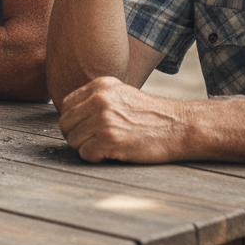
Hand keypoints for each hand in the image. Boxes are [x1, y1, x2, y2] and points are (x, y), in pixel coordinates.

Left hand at [58, 76, 188, 163]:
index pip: (66, 104)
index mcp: (100, 85)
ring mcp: (104, 119)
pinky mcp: (110, 139)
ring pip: (73, 140)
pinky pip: (85, 154)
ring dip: (85, 148)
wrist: (179, 127)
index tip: (84, 129)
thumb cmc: (150, 115)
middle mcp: (99, 99)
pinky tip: (110, 154)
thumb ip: (96, 98)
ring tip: (104, 147)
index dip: (72, 120)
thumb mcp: (121, 94)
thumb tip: (68, 114)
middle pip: (65, 123)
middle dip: (75, 136)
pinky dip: (94, 158)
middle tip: (92, 142)